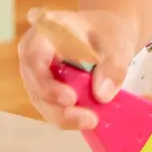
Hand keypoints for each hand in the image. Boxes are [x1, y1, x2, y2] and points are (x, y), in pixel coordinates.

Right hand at [17, 7, 145, 130]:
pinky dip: (67, 116)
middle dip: (58, 108)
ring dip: (63, 116)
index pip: (34, 58)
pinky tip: (88, 119)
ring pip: (41, 100)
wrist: (109, 35)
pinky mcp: (45, 87)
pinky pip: (50, 105)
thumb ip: (112, 66)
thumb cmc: (108, 33)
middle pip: (35, 84)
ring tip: (92, 121)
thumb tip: (102, 96)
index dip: (46, 83)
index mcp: (46, 31)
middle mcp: (34, 52)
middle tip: (89, 119)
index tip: (71, 98)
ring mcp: (38, 71)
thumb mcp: (117, 43)